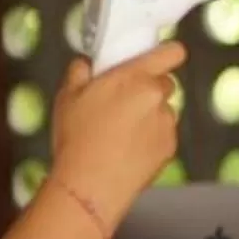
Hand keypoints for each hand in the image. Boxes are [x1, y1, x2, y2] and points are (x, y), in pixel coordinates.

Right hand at [48, 43, 184, 231]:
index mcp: (134, 77)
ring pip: (163, 111)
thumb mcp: (67, 97)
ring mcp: (166, 124)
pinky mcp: (170, 148)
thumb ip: (80, 72)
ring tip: (122, 134)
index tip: (159, 57)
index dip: (167, 53)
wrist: (90, 185)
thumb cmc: (78, 141)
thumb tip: (85, 65)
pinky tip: (128, 150)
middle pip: (165, 83)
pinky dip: (151, 139)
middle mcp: (156, 97)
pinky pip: (163, 135)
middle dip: (148, 89)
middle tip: (124, 103)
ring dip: (149, 116)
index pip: (171, 52)